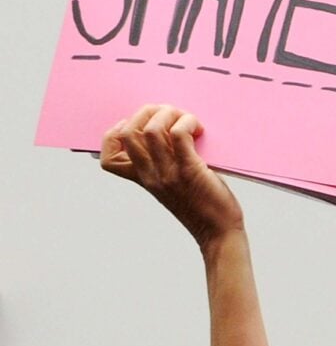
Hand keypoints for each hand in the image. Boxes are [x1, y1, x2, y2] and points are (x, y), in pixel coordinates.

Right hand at [100, 105, 243, 250]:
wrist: (218, 233)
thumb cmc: (203, 206)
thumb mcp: (174, 186)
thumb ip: (167, 164)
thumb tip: (173, 132)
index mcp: (143, 179)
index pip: (108, 158)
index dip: (114, 134)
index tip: (137, 125)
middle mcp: (150, 176)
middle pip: (127, 133)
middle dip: (146, 112)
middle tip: (171, 114)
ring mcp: (167, 173)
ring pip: (151, 129)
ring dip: (169, 114)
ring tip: (187, 119)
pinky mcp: (189, 170)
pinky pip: (179, 135)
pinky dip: (187, 123)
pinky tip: (199, 129)